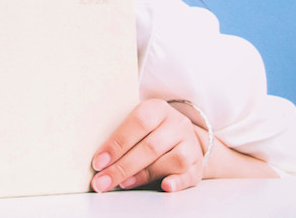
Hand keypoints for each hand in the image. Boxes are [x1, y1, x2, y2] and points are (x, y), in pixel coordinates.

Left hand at [90, 99, 206, 192]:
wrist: (183, 137)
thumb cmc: (151, 132)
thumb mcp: (138, 126)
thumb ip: (123, 138)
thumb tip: (101, 161)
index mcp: (158, 109)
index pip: (138, 123)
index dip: (117, 144)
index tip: (98, 162)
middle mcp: (177, 124)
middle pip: (151, 146)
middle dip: (123, 167)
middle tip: (103, 181)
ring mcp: (190, 144)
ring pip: (173, 160)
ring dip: (145, 174)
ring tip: (124, 183)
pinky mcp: (198, 166)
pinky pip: (190, 174)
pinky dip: (177, 182)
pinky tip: (164, 186)